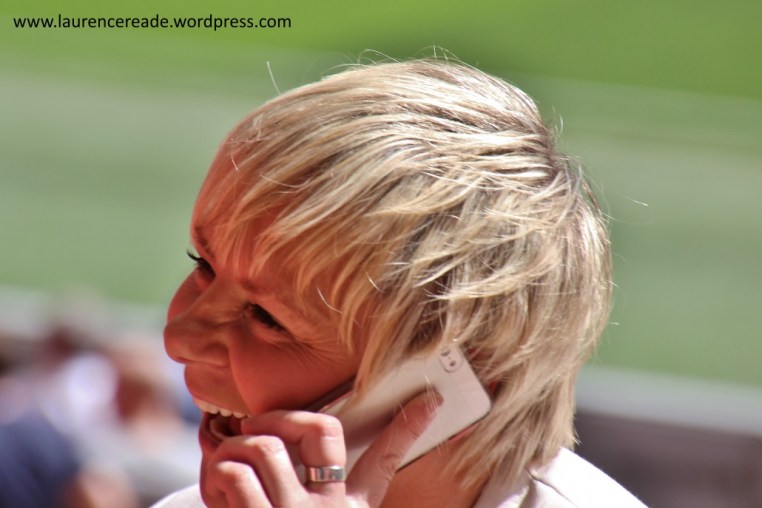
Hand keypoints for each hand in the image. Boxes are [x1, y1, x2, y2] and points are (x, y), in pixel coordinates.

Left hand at [201, 391, 441, 507]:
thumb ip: (312, 498)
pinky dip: (216, 472)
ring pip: (267, 447)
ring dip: (236, 445)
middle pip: (322, 431)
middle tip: (256, 423)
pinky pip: (236, 474)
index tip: (430, 399)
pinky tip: (215, 491)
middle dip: (283, 415)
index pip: (384, 462)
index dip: (407, 428)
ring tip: (224, 462)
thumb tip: (281, 453)